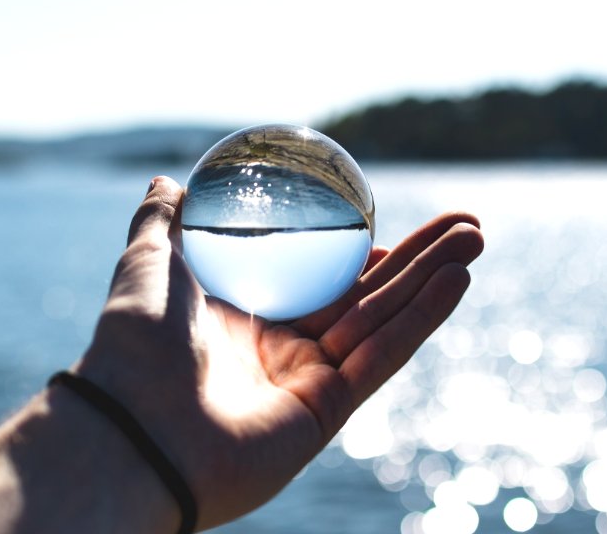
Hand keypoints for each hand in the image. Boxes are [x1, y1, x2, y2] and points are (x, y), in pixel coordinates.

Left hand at [76, 176, 482, 529]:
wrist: (129, 426)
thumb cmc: (133, 342)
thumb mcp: (148, 262)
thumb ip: (162, 221)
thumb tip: (169, 179)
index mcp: (247, 318)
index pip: (318, 280)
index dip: (359, 255)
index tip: (386, 230)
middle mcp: (282, 351)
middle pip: (365, 297)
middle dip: (417, 260)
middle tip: (465, 224)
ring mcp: (308, 383)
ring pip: (383, 321)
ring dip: (433, 279)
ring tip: (476, 237)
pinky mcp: (327, 412)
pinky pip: (382, 357)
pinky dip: (421, 319)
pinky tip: (457, 281)